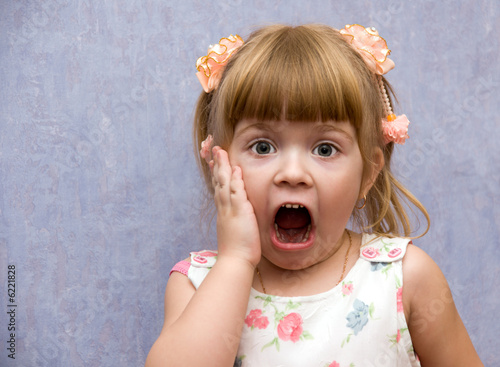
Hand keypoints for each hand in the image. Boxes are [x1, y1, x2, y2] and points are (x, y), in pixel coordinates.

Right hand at [210, 146, 260, 266]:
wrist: (234, 263)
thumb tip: (234, 209)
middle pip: (217, 180)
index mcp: (223, 210)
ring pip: (224, 183)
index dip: (216, 171)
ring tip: (219, 151)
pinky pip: (236, 194)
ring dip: (222, 166)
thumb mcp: (234, 229)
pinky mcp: (239, 213)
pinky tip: (235, 169)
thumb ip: (233, 217)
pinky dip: (235, 181)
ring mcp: (230, 209)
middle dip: (215, 163)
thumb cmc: (237, 250)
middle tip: (212, 147)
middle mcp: (224, 207)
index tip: (213, 159)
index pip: (218, 186)